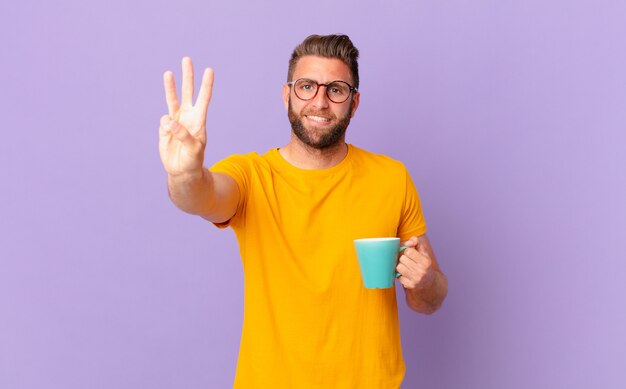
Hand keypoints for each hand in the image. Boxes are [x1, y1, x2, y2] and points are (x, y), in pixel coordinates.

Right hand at [159, 57, 213, 176]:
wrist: (181, 169)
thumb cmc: (193, 160)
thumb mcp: (194, 149)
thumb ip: (184, 135)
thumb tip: (170, 121)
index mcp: (199, 120)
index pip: (204, 99)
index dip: (206, 85)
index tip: (209, 70)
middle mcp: (188, 116)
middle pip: (188, 92)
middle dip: (188, 76)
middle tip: (187, 59)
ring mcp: (176, 121)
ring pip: (172, 99)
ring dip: (170, 86)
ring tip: (169, 72)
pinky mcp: (165, 128)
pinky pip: (163, 122)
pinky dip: (165, 127)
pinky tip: (169, 137)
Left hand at [396, 236, 435, 289]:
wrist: (429, 283)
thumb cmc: (424, 265)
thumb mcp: (424, 253)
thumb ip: (417, 243)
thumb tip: (410, 241)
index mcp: (425, 261)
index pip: (408, 251)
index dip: (407, 251)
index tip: (410, 254)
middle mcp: (421, 270)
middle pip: (402, 259)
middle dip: (403, 259)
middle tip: (407, 261)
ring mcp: (416, 279)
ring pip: (399, 267)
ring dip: (400, 266)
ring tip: (406, 267)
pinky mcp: (410, 285)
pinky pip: (398, 276)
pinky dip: (400, 275)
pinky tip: (406, 275)